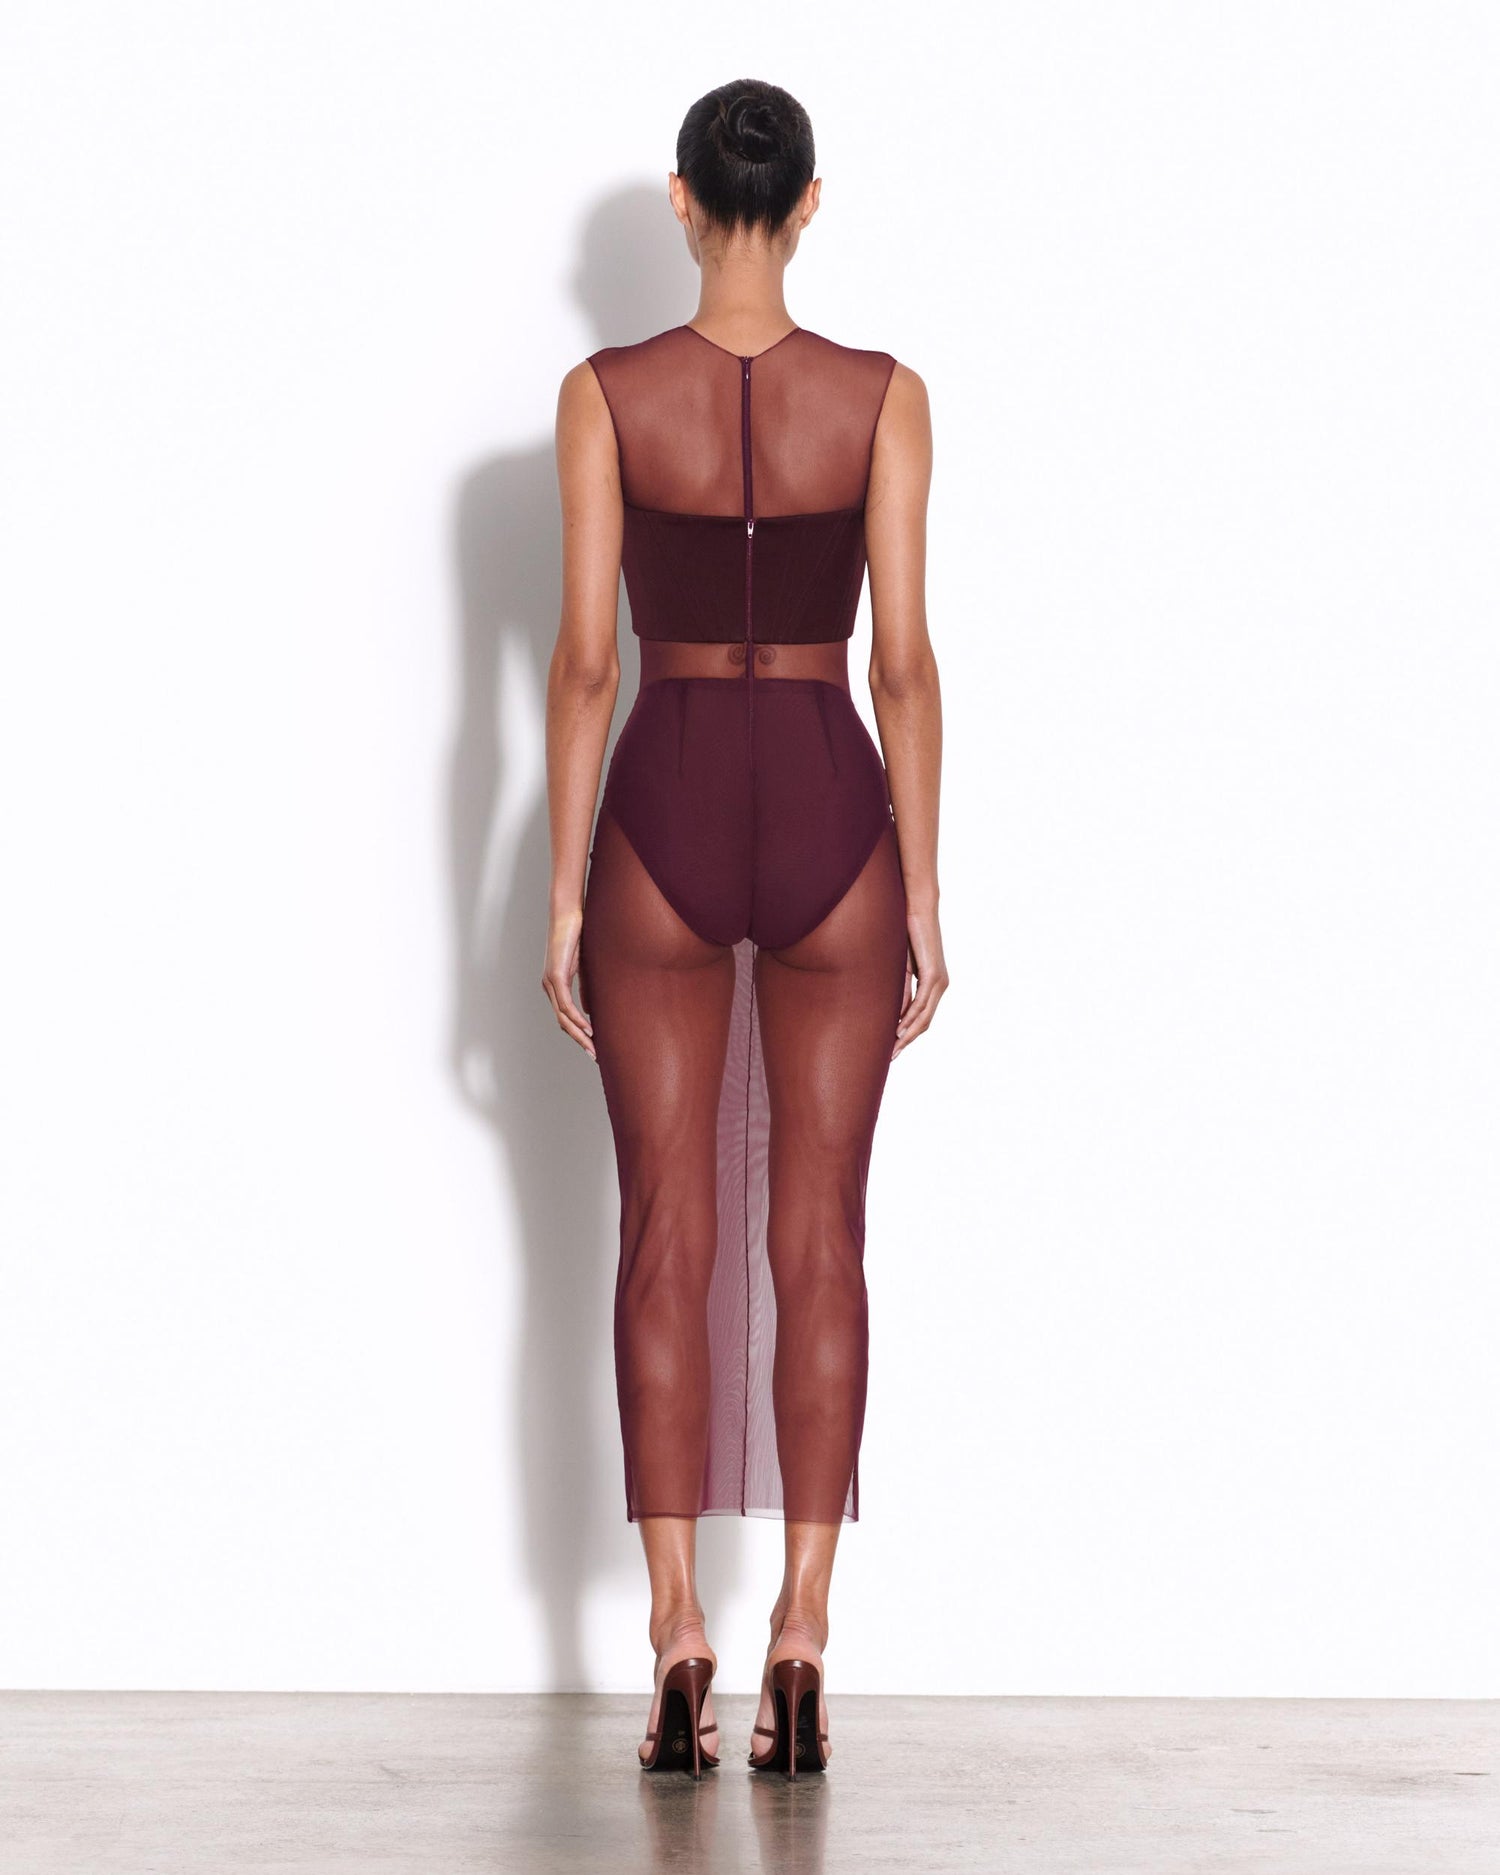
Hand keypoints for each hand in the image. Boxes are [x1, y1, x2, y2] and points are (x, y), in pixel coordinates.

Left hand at [542, 909, 595, 1060]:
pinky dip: (577, 1019)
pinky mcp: (556, 976)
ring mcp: (550, 982)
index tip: (592, 1045)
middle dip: (579, 1041)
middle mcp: (549, 986)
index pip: (564, 1016)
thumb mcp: (583, 966)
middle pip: (562, 1022)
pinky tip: (588, 1028)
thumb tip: (590, 1011)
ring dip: (579, 1035)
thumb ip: (585, 988)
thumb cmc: (577, 935)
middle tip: (593, 1056)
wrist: (568, 914)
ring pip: (563, 1017)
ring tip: (593, 1048)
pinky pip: (566, 1005)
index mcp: (554, 985)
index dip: (578, 1033)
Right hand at [892, 906, 946, 1060]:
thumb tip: (894, 1011)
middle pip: (924, 1023)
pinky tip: (899, 1030)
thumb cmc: (907, 933)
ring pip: (924, 1017)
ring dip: (908, 1035)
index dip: (908, 1035)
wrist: (918, 908)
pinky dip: (910, 1018)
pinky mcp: (933, 973)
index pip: (921, 1017)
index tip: (893, 1048)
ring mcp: (939, 980)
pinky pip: (922, 1002)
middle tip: (891, 1057)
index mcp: (933, 984)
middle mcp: (940, 985)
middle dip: (907, 1041)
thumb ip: (901, 988)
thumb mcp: (901, 967)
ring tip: (894, 1049)